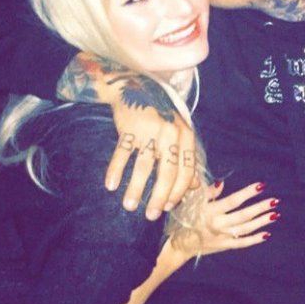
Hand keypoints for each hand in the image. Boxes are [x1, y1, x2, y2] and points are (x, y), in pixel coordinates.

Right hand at [56, 52, 198, 219]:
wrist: (136, 87)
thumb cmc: (160, 116)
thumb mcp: (177, 135)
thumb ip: (185, 159)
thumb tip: (193, 187)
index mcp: (185, 136)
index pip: (185, 171)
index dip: (177, 192)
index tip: (168, 207)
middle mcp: (170, 132)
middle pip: (167, 172)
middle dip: (159, 197)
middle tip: (151, 216)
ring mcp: (150, 129)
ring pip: (144, 166)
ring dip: (135, 188)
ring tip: (129, 206)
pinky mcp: (129, 126)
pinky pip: (122, 153)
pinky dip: (115, 170)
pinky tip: (110, 185)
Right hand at [173, 182, 278, 259]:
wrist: (179, 245)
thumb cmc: (185, 218)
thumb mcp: (192, 202)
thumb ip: (207, 192)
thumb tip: (221, 182)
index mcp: (210, 211)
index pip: (232, 201)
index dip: (247, 193)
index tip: (261, 186)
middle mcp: (218, 225)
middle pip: (243, 216)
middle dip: (260, 208)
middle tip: (275, 200)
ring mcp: (222, 237)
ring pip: (245, 229)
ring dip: (261, 222)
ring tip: (275, 214)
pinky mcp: (224, 246)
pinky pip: (242, 243)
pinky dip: (255, 239)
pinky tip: (267, 234)